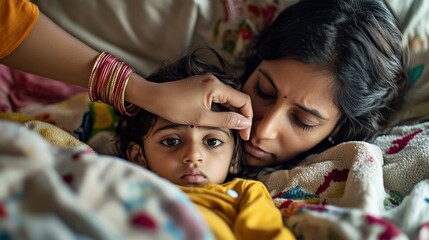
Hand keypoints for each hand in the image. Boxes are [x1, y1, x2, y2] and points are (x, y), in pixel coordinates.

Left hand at [126, 73, 252, 139]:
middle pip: (237, 99)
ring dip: (232, 113)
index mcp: (216, 86)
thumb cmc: (174, 107)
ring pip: (227, 98)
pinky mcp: (201, 85)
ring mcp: (207, 81)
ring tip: (232, 129)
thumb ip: (226, 120)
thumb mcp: (202, 118)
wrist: (153, 97)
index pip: (243, 100)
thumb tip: (245, 123)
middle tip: (241, 135)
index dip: (248, 118)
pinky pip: (218, 97)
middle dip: (241, 117)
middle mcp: (214, 80)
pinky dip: (222, 108)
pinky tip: (220, 120)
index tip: (246, 134)